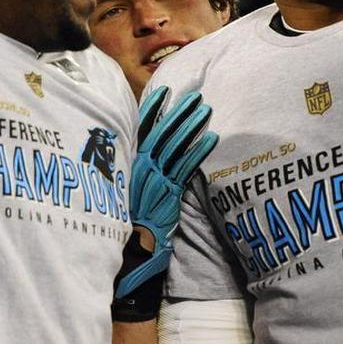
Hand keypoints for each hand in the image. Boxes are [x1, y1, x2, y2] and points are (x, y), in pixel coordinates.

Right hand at [116, 86, 217, 298]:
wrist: (131, 252)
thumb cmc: (130, 224)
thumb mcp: (129, 192)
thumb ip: (139, 172)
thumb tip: (149, 153)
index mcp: (131, 165)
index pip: (142, 131)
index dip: (154, 110)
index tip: (165, 91)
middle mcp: (142, 169)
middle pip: (163, 133)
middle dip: (179, 112)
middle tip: (196, 94)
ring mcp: (156, 181)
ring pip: (176, 146)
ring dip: (192, 125)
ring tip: (206, 108)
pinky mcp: (169, 194)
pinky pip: (187, 167)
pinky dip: (199, 151)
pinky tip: (212, 137)